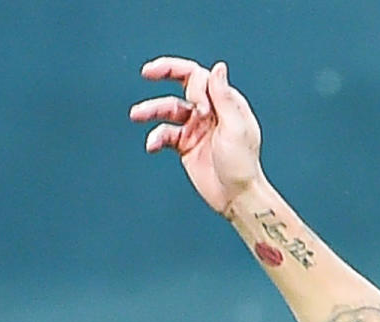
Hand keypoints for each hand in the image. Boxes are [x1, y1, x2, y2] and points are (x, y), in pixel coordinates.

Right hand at [131, 56, 263, 215]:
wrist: (237, 197)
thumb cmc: (243, 164)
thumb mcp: (236, 128)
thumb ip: (224, 97)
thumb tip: (218, 68)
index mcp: (224, 103)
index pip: (202, 78)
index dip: (194, 86)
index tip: (199, 108)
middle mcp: (209, 111)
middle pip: (184, 83)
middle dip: (165, 73)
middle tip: (148, 71)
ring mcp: (195, 127)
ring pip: (169, 108)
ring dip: (152, 109)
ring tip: (136, 114)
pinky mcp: (185, 144)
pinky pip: (165, 134)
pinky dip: (156, 137)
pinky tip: (152, 145)